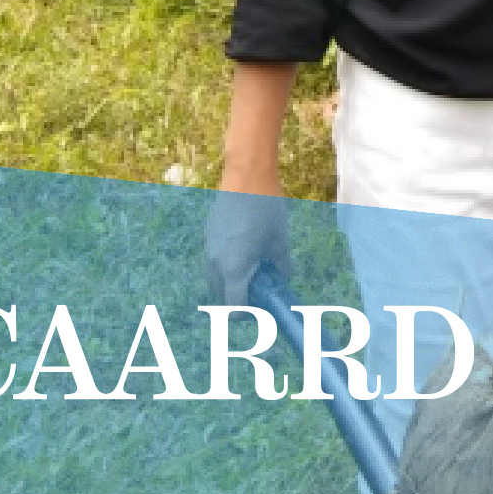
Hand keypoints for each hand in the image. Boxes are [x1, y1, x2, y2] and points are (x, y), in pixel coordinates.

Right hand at [203, 185, 295, 307]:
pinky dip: (223, 266)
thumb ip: (281, 265)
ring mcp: (208, 248)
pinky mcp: (207, 235)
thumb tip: (284, 278)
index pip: (233, 306)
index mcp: (234, 269)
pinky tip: (241, 252)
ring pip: (214, 278)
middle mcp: (216, 263)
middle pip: (220, 296)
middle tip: (256, 294)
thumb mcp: (279, 241)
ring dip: (228, 283)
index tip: (259, 312)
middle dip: (236, 300)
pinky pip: (212, 260)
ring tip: (250, 273)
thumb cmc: (266, 210)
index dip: (245, 315)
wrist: (246, 178)